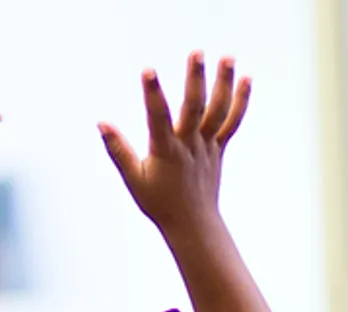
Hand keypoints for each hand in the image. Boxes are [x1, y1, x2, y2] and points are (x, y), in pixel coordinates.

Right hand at [101, 52, 250, 229]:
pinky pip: (232, 122)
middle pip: (194, 108)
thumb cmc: (159, 202)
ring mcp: (208, 145)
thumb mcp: (133, 179)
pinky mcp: (219, 147)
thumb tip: (101, 122)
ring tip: (227, 57)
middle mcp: (189, 145)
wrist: (192, 223)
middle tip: (196, 52)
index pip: (157, 118)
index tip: (148, 70)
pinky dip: (240, 101)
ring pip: (218, 111)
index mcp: (166, 151)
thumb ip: (118, 149)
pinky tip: (246, 78)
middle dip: (195, 79)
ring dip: (224, 83)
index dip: (153, 94)